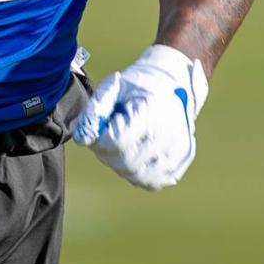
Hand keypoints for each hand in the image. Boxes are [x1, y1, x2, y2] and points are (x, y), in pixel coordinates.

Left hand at [72, 44, 208, 190]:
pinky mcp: (182, 161)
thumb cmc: (139, 84)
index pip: (116, 141)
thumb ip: (94, 111)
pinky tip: (133, 154)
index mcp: (151, 111)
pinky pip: (153, 181)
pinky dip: (137, 172)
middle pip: (126, 162)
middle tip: (105, 136)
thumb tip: (81, 139)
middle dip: (106, 153)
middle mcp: (169, 133)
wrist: (174, 82)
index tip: (98, 128)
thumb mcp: (113, 86)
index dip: (99, 139)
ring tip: (119, 142)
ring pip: (138, 175)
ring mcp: (179, 150)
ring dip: (120, 164)